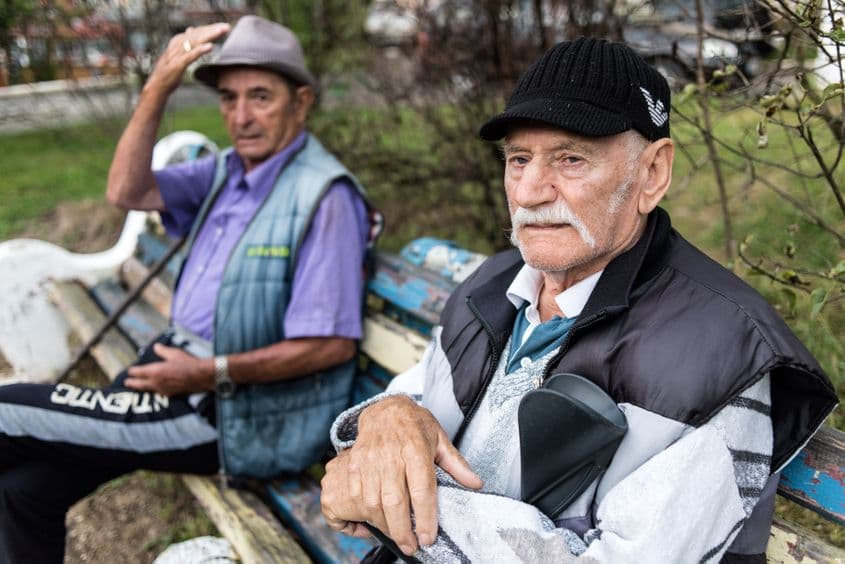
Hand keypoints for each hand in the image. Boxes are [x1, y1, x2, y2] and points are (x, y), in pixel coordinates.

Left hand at [125, 343, 213, 395]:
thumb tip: (156, 347)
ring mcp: (162, 390)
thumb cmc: (187, 363)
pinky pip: (158, 392)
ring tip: (138, 386)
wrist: (200, 376)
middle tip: (126, 382)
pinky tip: (155, 389)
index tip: (129, 370)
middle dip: (132, 383)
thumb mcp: (174, 353)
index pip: (138, 372)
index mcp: (154, 371)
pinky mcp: (170, 394)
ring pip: (148, 389)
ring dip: (142, 387)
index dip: (133, 371)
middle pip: (139, 384)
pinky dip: (153, 390)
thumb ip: (163, 351)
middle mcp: (156, 382)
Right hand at [146, 22, 230, 95]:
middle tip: (226, 27)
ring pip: (193, 42)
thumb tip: (190, 30)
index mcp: (176, 43)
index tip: (223, 26)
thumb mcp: (178, 56)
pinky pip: (189, 56)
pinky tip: (210, 46)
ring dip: (209, 36)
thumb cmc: (168, 72)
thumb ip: (185, 44)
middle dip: (211, 30)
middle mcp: (175, 47)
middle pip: (196, 35)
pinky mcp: (176, 66)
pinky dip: (199, 50)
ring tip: (221, 31)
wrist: (156, 87)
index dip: (208, 28)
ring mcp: (175, 56)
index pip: (195, 33)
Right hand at [321, 395, 481, 555]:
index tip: (428, 538)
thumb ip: (456, 464)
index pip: (422, 490)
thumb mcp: (440, 438)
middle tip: (412, 547)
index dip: (424, 518)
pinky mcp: (354, 464)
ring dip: (385, 526)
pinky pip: (356, 495)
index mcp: (415, 449)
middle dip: (402, 530)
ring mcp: (369, 460)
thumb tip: (476, 484)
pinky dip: (366, 514)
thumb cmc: (414, 424)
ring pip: (373, 502)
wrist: (384, 409)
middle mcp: (391, 455)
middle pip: (395, 501)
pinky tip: (378, 521)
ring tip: (398, 537)